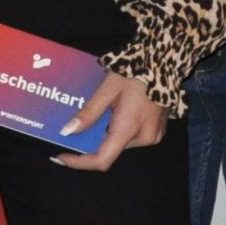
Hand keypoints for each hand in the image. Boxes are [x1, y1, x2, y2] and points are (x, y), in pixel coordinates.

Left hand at [52, 70, 167, 171]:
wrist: (164, 61)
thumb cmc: (134, 72)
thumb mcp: (106, 89)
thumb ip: (88, 114)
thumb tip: (67, 132)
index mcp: (129, 129)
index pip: (101, 160)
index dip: (79, 163)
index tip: (61, 157)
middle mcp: (143, 138)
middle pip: (110, 150)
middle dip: (92, 140)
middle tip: (78, 123)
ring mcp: (153, 136)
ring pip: (121, 142)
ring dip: (107, 132)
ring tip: (99, 112)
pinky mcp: (158, 130)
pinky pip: (132, 136)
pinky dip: (119, 128)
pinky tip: (115, 111)